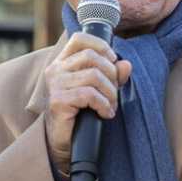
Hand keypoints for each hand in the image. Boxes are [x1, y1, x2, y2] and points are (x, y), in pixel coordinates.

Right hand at [43, 32, 132, 166]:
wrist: (63, 142)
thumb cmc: (81, 113)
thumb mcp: (99, 90)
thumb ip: (112, 75)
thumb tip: (126, 65)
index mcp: (63, 62)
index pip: (80, 38)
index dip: (101, 45)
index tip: (112, 60)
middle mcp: (56, 70)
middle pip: (92, 57)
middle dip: (111, 75)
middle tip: (114, 93)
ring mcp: (55, 85)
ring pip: (94, 76)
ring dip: (110, 93)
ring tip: (110, 106)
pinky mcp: (58, 101)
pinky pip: (90, 95)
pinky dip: (104, 105)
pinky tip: (105, 114)